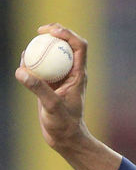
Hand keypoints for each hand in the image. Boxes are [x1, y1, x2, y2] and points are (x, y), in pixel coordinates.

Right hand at [15, 23, 88, 152]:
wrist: (65, 138)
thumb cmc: (64, 125)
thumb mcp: (52, 106)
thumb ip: (38, 89)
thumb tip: (21, 71)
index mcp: (79, 75)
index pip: (79, 46)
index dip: (67, 33)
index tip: (50, 31)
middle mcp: (72, 73)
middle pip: (68, 45)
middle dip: (56, 33)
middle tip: (40, 31)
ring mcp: (61, 78)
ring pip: (54, 54)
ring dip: (44, 46)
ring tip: (31, 46)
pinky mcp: (51, 84)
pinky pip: (43, 66)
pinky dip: (34, 60)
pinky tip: (24, 59)